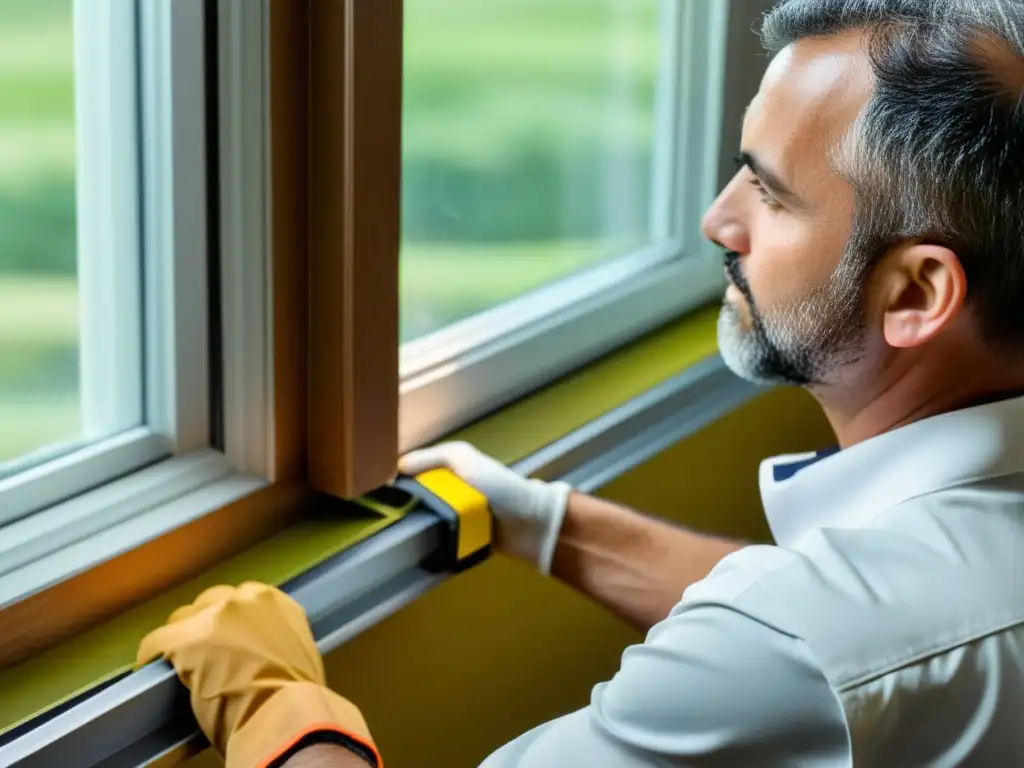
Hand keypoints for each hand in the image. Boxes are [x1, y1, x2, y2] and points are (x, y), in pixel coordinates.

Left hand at [137, 582, 380, 767]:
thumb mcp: (297, 656)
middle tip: (203, 652)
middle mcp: (245, 600)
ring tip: (178, 661)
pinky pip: (156, 641)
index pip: (242, 600)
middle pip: (210, 603)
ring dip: (182, 639)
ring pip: (182, 619)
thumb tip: (265, 653)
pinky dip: (152, 654)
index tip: (226, 637)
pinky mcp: (184, 638)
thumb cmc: (295, 696)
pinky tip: (148, 664)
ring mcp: (213, 616)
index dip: (230, 621)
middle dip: (205, 624)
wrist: (282, 712)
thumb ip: (278, 642)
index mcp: (275, 603)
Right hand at [398, 442, 572, 574]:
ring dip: (417, 524)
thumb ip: (431, 458)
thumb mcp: (463, 459)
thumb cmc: (499, 486)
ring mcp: (458, 514)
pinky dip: (432, 540)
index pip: (416, 469)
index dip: (400, 478)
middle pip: (419, 496)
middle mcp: (454, 488)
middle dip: (405, 504)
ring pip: (427, 518)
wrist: (528, 523)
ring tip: (397, 533)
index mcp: (452, 466)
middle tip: (385, 515)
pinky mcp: (463, 536)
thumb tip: (398, 465)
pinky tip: (417, 544)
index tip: (379, 489)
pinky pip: (440, 537)